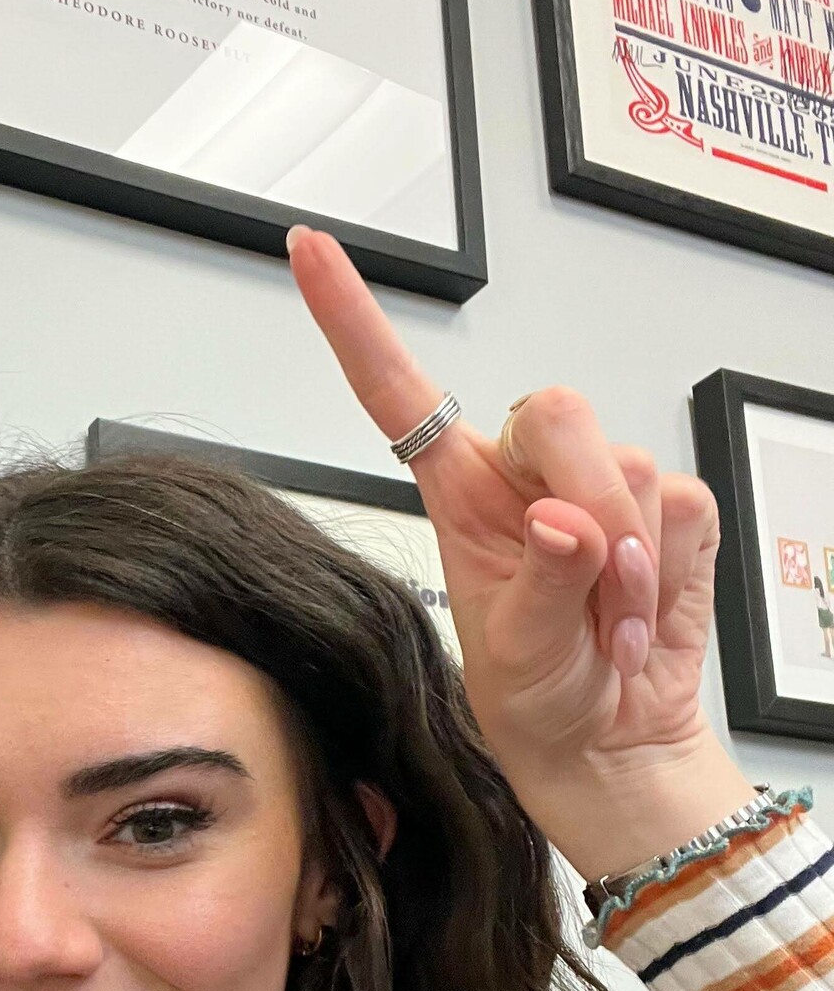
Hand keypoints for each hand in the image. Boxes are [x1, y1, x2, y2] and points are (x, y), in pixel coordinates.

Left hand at [284, 226, 758, 880]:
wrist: (609, 740)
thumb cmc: (536, 697)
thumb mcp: (513, 657)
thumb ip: (539, 588)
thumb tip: (566, 526)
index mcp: (456, 492)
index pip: (397, 392)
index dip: (353, 321)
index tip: (309, 250)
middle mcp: (522, 472)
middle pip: (558, 411)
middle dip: (584, 501)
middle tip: (591, 587)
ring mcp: (596, 485)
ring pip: (627, 465)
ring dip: (627, 568)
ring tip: (605, 629)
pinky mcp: (665, 509)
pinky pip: (681, 505)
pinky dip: (669, 572)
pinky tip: (642, 618)